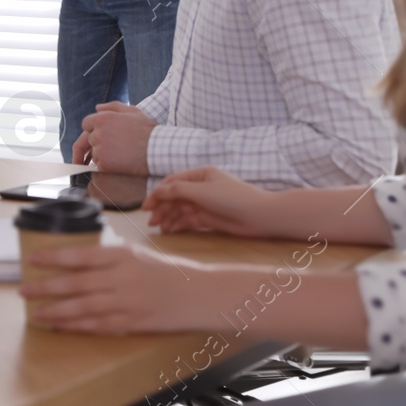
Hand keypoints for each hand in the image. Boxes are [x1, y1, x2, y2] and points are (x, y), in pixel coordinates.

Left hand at [20, 242, 213, 333]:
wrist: (201, 294)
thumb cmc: (169, 271)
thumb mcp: (138, 254)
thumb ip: (109, 258)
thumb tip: (76, 261)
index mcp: (122, 256)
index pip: (80, 255)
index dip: (53, 258)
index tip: (32, 261)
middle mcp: (123, 278)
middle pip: (76, 284)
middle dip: (46, 288)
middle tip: (23, 290)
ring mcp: (128, 303)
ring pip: (84, 308)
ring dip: (57, 312)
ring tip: (36, 313)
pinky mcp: (134, 323)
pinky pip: (100, 326)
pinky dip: (78, 327)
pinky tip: (62, 327)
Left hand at [73, 101, 153, 173]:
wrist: (158, 150)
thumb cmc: (148, 130)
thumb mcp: (133, 111)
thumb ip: (113, 107)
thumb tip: (97, 108)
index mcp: (102, 118)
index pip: (86, 124)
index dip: (92, 129)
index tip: (99, 135)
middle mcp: (97, 133)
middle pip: (88, 139)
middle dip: (95, 143)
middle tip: (106, 149)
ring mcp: (100, 149)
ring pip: (94, 154)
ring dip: (101, 155)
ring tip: (120, 154)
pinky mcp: (104, 164)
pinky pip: (98, 166)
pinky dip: (106, 166)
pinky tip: (119, 163)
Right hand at [144, 167, 275, 237]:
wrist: (260, 216)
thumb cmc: (233, 198)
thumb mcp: (202, 191)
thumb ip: (177, 191)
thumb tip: (156, 192)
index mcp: (200, 175)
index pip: (172, 182)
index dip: (157, 193)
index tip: (146, 207)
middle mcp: (201, 188)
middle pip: (175, 197)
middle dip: (162, 208)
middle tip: (151, 222)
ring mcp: (205, 204)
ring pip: (181, 210)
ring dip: (169, 218)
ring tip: (160, 229)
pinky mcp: (209, 219)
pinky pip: (189, 220)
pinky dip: (179, 225)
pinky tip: (171, 231)